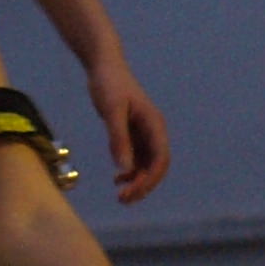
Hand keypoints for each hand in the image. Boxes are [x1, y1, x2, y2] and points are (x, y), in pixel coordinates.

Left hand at [88, 55, 171, 202]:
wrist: (104, 66)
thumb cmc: (109, 85)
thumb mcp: (112, 112)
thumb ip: (118, 139)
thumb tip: (125, 169)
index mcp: (154, 125)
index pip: (160, 159)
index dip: (150, 179)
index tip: (132, 192)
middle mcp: (154, 131)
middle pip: (156, 166)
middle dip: (143, 185)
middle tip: (123, 199)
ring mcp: (144, 132)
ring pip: (147, 164)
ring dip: (137, 181)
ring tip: (120, 195)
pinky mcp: (133, 132)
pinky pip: (137, 158)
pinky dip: (130, 171)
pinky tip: (117, 178)